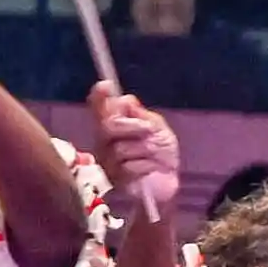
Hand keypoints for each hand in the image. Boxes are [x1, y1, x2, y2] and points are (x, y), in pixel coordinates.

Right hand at [88, 83, 179, 226]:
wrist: (168, 181)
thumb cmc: (161, 153)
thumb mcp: (157, 129)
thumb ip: (141, 115)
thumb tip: (126, 100)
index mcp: (113, 126)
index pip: (99, 109)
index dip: (99, 97)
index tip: (106, 85)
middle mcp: (104, 142)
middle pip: (108, 126)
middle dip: (133, 126)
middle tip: (149, 130)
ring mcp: (107, 162)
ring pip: (121, 148)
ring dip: (146, 150)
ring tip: (155, 156)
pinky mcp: (115, 180)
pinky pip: (129, 167)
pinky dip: (147, 166)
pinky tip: (151, 169)